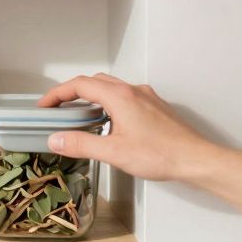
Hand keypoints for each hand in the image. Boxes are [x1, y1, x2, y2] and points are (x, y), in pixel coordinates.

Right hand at [38, 73, 219, 182]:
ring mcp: (146, 97)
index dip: (58, 93)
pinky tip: (108, 121)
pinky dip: (108, 102)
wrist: (197, 160)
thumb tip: (55, 139)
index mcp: (120, 97)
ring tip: (79, 114)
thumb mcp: (114, 152)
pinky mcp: (155, 107)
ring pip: (111, 87)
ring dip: (91, 96)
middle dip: (72, 91)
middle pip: (95, 81)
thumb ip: (81, 144)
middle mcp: (133, 91)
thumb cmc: (160, 155)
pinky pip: (125, 96)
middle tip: (58, 107)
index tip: (45, 105)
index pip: (80, 85)